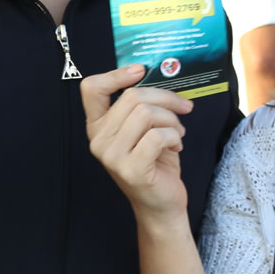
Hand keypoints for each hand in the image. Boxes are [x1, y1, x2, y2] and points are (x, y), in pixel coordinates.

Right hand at [81, 65, 193, 217]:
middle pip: (132, 97)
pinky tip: (176, 145)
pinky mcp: (131, 169)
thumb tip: (156, 74)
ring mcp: (112, 156)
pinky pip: (158, 136)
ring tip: (177, 132)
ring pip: (146, 114)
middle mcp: (98, 140)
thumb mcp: (142, 129)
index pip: (92, 89)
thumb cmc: (155, 161)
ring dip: (171, 119)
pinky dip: (174, 136)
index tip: (141, 70)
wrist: (161, 203)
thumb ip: (139, 105)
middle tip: (182, 108)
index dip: (116, 74)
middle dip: (165, 98)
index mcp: (97, 126)